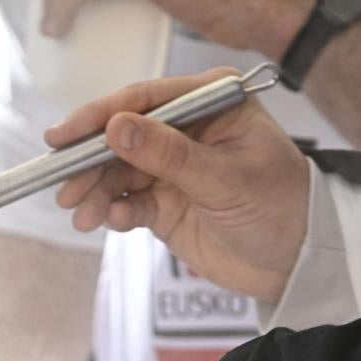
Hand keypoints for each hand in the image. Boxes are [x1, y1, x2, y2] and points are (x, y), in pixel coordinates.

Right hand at [48, 68, 309, 302]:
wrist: (295, 261)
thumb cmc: (280, 206)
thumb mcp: (225, 178)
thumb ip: (169, 154)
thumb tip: (116, 127)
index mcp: (210, 101)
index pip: (144, 99)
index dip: (100, 116)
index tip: (64, 136)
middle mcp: (185, 127)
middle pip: (121, 135)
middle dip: (90, 162)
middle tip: (65, 187)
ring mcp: (171, 164)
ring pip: (117, 170)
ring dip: (96, 192)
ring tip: (82, 215)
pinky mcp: (163, 200)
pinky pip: (126, 200)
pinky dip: (113, 210)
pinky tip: (111, 220)